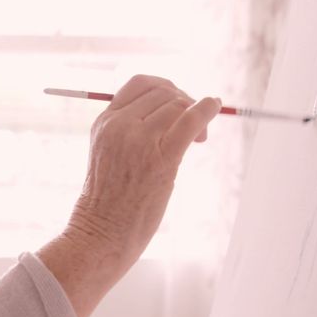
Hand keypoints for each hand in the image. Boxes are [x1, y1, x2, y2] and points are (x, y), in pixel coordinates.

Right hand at [70, 75, 219, 266]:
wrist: (101, 232)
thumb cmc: (109, 201)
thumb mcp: (109, 154)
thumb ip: (130, 131)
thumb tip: (175, 112)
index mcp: (104, 122)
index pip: (140, 84)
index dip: (166, 88)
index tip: (177, 105)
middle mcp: (119, 125)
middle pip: (164, 92)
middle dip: (184, 102)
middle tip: (195, 129)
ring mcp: (139, 140)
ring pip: (178, 105)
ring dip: (196, 113)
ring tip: (200, 139)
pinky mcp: (160, 158)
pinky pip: (190, 120)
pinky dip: (207, 109)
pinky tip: (215, 106)